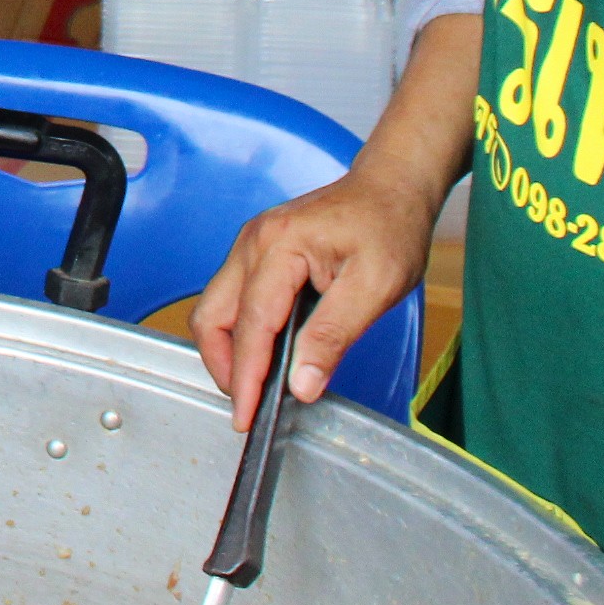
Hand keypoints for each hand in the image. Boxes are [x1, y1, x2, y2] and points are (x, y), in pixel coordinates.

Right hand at [188, 165, 440, 428]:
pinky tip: (265, 352)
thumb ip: (334, 336)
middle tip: (249, 405)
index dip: (246, 376)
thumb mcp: (376, 287)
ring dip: (229, 350)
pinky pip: (232, 297)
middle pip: (212, 315)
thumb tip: (302, 384)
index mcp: (279, 246)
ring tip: (257, 385)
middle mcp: (252, 242)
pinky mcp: (256, 251)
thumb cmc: (390, 228)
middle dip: (224, 367)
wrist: (391, 187)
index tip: (246, 417)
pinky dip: (239, 331)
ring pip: (215, 308)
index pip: (251, 324)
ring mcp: (250, 244)